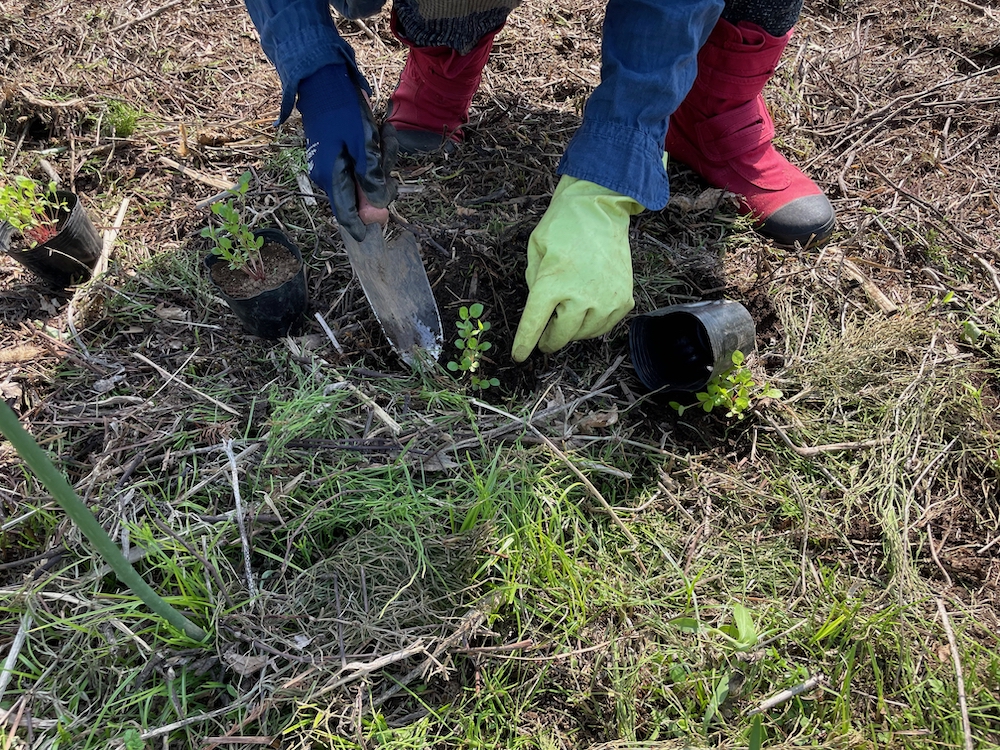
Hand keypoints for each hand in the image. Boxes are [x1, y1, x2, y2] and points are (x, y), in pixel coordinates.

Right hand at [297, 64, 396, 240]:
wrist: (322, 80)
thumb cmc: (342, 110)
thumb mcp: (363, 144)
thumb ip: (370, 178)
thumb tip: (377, 208)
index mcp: (330, 176)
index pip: (345, 214)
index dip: (359, 226)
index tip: (368, 236)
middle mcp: (326, 174)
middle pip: (359, 194)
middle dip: (379, 178)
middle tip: (387, 149)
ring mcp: (328, 163)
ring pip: (361, 176)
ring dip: (379, 160)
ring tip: (384, 132)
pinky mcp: (333, 152)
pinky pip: (357, 162)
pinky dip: (372, 152)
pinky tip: (379, 131)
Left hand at [512, 175, 642, 361]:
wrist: (600, 209)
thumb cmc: (562, 227)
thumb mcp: (535, 250)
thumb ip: (533, 283)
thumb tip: (540, 310)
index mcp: (552, 284)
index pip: (533, 325)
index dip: (524, 344)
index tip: (519, 357)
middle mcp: (580, 297)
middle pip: (560, 336)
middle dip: (548, 341)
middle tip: (543, 340)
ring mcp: (606, 300)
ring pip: (583, 335)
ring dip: (571, 332)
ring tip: (566, 318)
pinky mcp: (624, 300)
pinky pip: (604, 327)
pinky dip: (592, 324)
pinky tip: (586, 312)